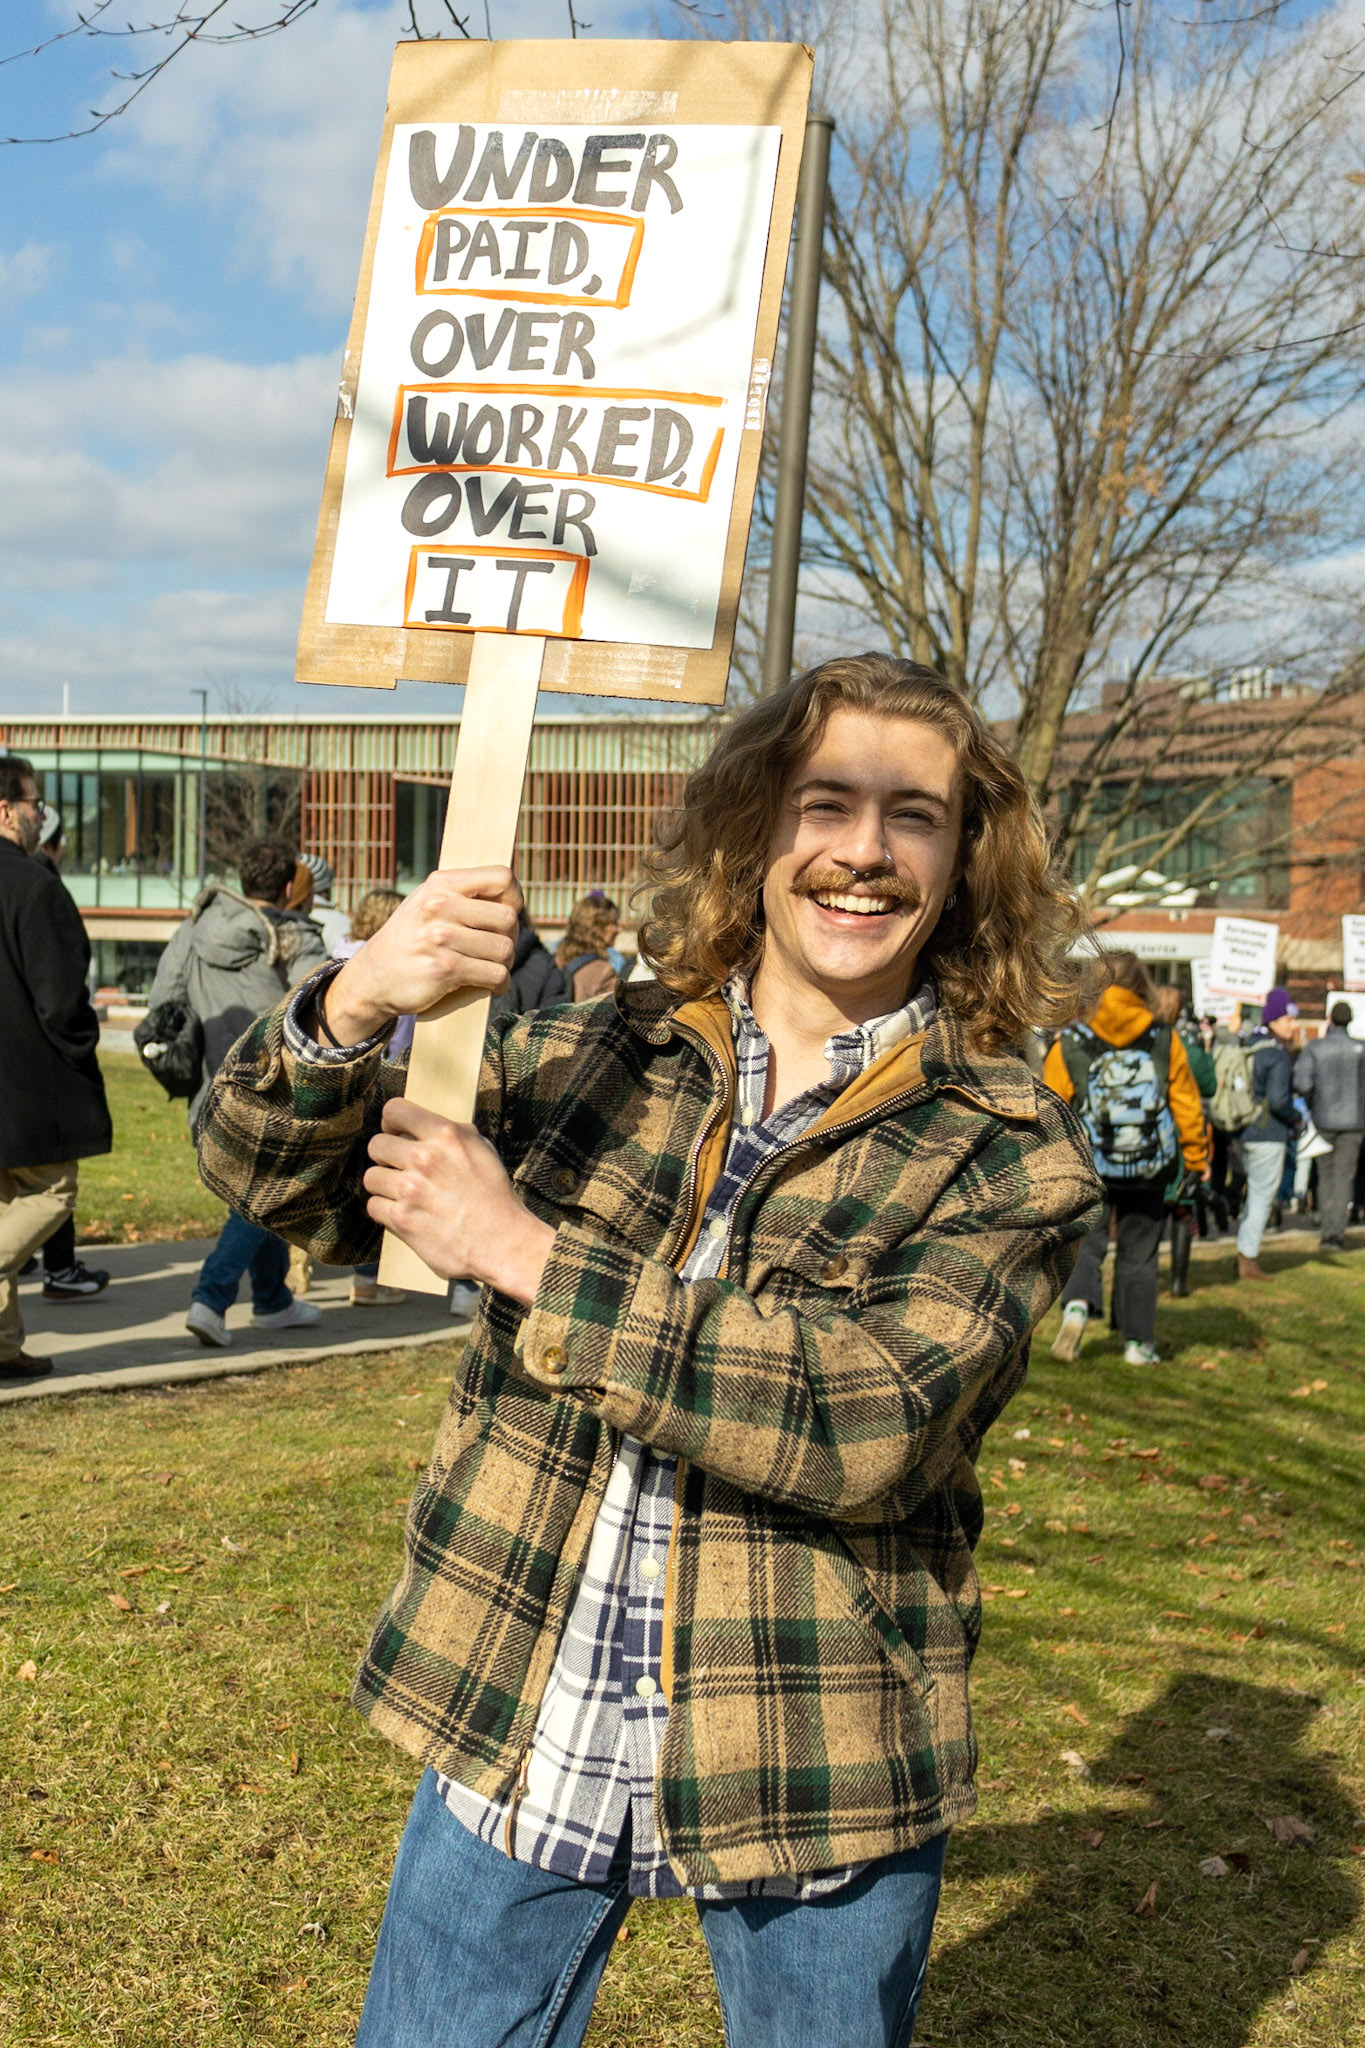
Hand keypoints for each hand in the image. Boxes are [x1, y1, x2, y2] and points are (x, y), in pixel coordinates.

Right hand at [325, 867, 521, 1043]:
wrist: (372, 977)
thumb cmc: (410, 939)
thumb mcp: (428, 903)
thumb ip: (463, 895)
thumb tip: (513, 897)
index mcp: (440, 884)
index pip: (502, 877)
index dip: (515, 897)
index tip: (508, 913)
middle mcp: (440, 906)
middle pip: (508, 918)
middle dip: (510, 936)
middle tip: (496, 948)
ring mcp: (441, 938)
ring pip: (505, 949)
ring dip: (505, 963)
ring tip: (490, 966)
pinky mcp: (445, 969)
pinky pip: (496, 975)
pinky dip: (499, 984)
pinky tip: (490, 984)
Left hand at [363, 1097, 554, 1305]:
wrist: (503, 1243)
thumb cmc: (496, 1198)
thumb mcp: (483, 1151)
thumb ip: (455, 1134)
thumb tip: (430, 1126)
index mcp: (446, 1135)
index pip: (395, 1110)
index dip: (391, 1122)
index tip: (396, 1133)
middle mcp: (425, 1158)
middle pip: (376, 1145)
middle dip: (386, 1157)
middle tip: (401, 1170)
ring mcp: (410, 1189)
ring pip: (371, 1177)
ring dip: (385, 1186)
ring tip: (405, 1195)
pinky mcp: (401, 1219)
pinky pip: (373, 1206)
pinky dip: (386, 1211)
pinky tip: (406, 1213)